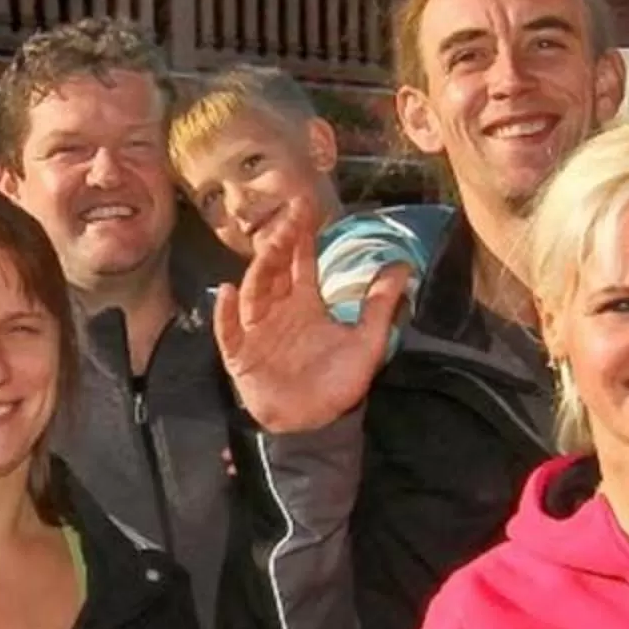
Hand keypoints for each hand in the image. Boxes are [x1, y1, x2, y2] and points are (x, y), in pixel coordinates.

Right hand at [214, 219, 409, 434]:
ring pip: (254, 292)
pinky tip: (226, 293)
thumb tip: (403, 265)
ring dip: (260, 268)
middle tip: (288, 215)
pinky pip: (229, 332)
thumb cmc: (339, 383)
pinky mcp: (240, 355)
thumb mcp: (367, 342)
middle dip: (281, 241)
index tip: (305, 203)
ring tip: (268, 246)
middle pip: (275, 268)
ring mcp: (256, 330)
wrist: (316, 425)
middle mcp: (278, 309)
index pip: (301, 259)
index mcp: (305, 302)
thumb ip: (381, 304)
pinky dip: (225, 315)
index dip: (303, 232)